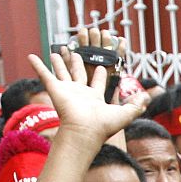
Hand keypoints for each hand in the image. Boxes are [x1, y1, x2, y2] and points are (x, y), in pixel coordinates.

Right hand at [26, 39, 141, 145]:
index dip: (100, 73)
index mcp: (94, 98)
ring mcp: (66, 91)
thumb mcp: (126, 113)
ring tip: (57, 50)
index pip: (97, 82)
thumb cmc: (104, 126)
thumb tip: (149, 97)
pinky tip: (31, 55)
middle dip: (77, 62)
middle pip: (78, 73)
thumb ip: (136, 104)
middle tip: (76, 51)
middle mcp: (80, 93)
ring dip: (58, 61)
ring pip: (61, 71)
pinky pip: (44, 74)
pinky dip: (37, 65)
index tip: (102, 65)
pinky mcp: (55, 89)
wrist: (84, 131)